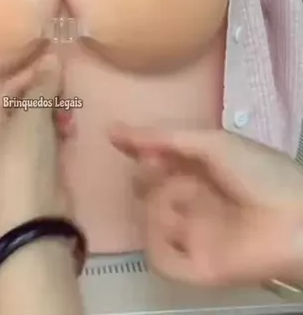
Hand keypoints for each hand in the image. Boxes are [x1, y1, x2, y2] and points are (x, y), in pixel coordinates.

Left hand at [0, 53, 71, 242]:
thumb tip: (53, 56)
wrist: (34, 220)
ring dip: (57, 115)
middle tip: (68, 94)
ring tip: (71, 118)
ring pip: (40, 123)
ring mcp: (19, 156)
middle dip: (48, 96)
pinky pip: (50, 141)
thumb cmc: (23, 160)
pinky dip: (60, 133)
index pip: (10, 88)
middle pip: (26, 104)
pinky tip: (72, 134)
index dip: (34, 74)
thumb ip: (44, 85)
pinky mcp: (39, 170)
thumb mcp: (33, 116)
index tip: (59, 66)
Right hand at [109, 124, 302, 286]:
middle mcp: (196, 200)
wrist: (293, 222)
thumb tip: (113, 129)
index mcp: (204, 169)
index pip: (161, 159)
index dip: (141, 149)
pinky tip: (170, 229)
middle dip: (145, 178)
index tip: (116, 138)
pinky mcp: (198, 268)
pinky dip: (158, 245)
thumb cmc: (257, 173)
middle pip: (152, 190)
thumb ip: (164, 138)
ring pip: (153, 222)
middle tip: (150, 171)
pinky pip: (162, 260)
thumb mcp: (211, 143)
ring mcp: (196, 235)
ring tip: (170, 200)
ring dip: (154, 208)